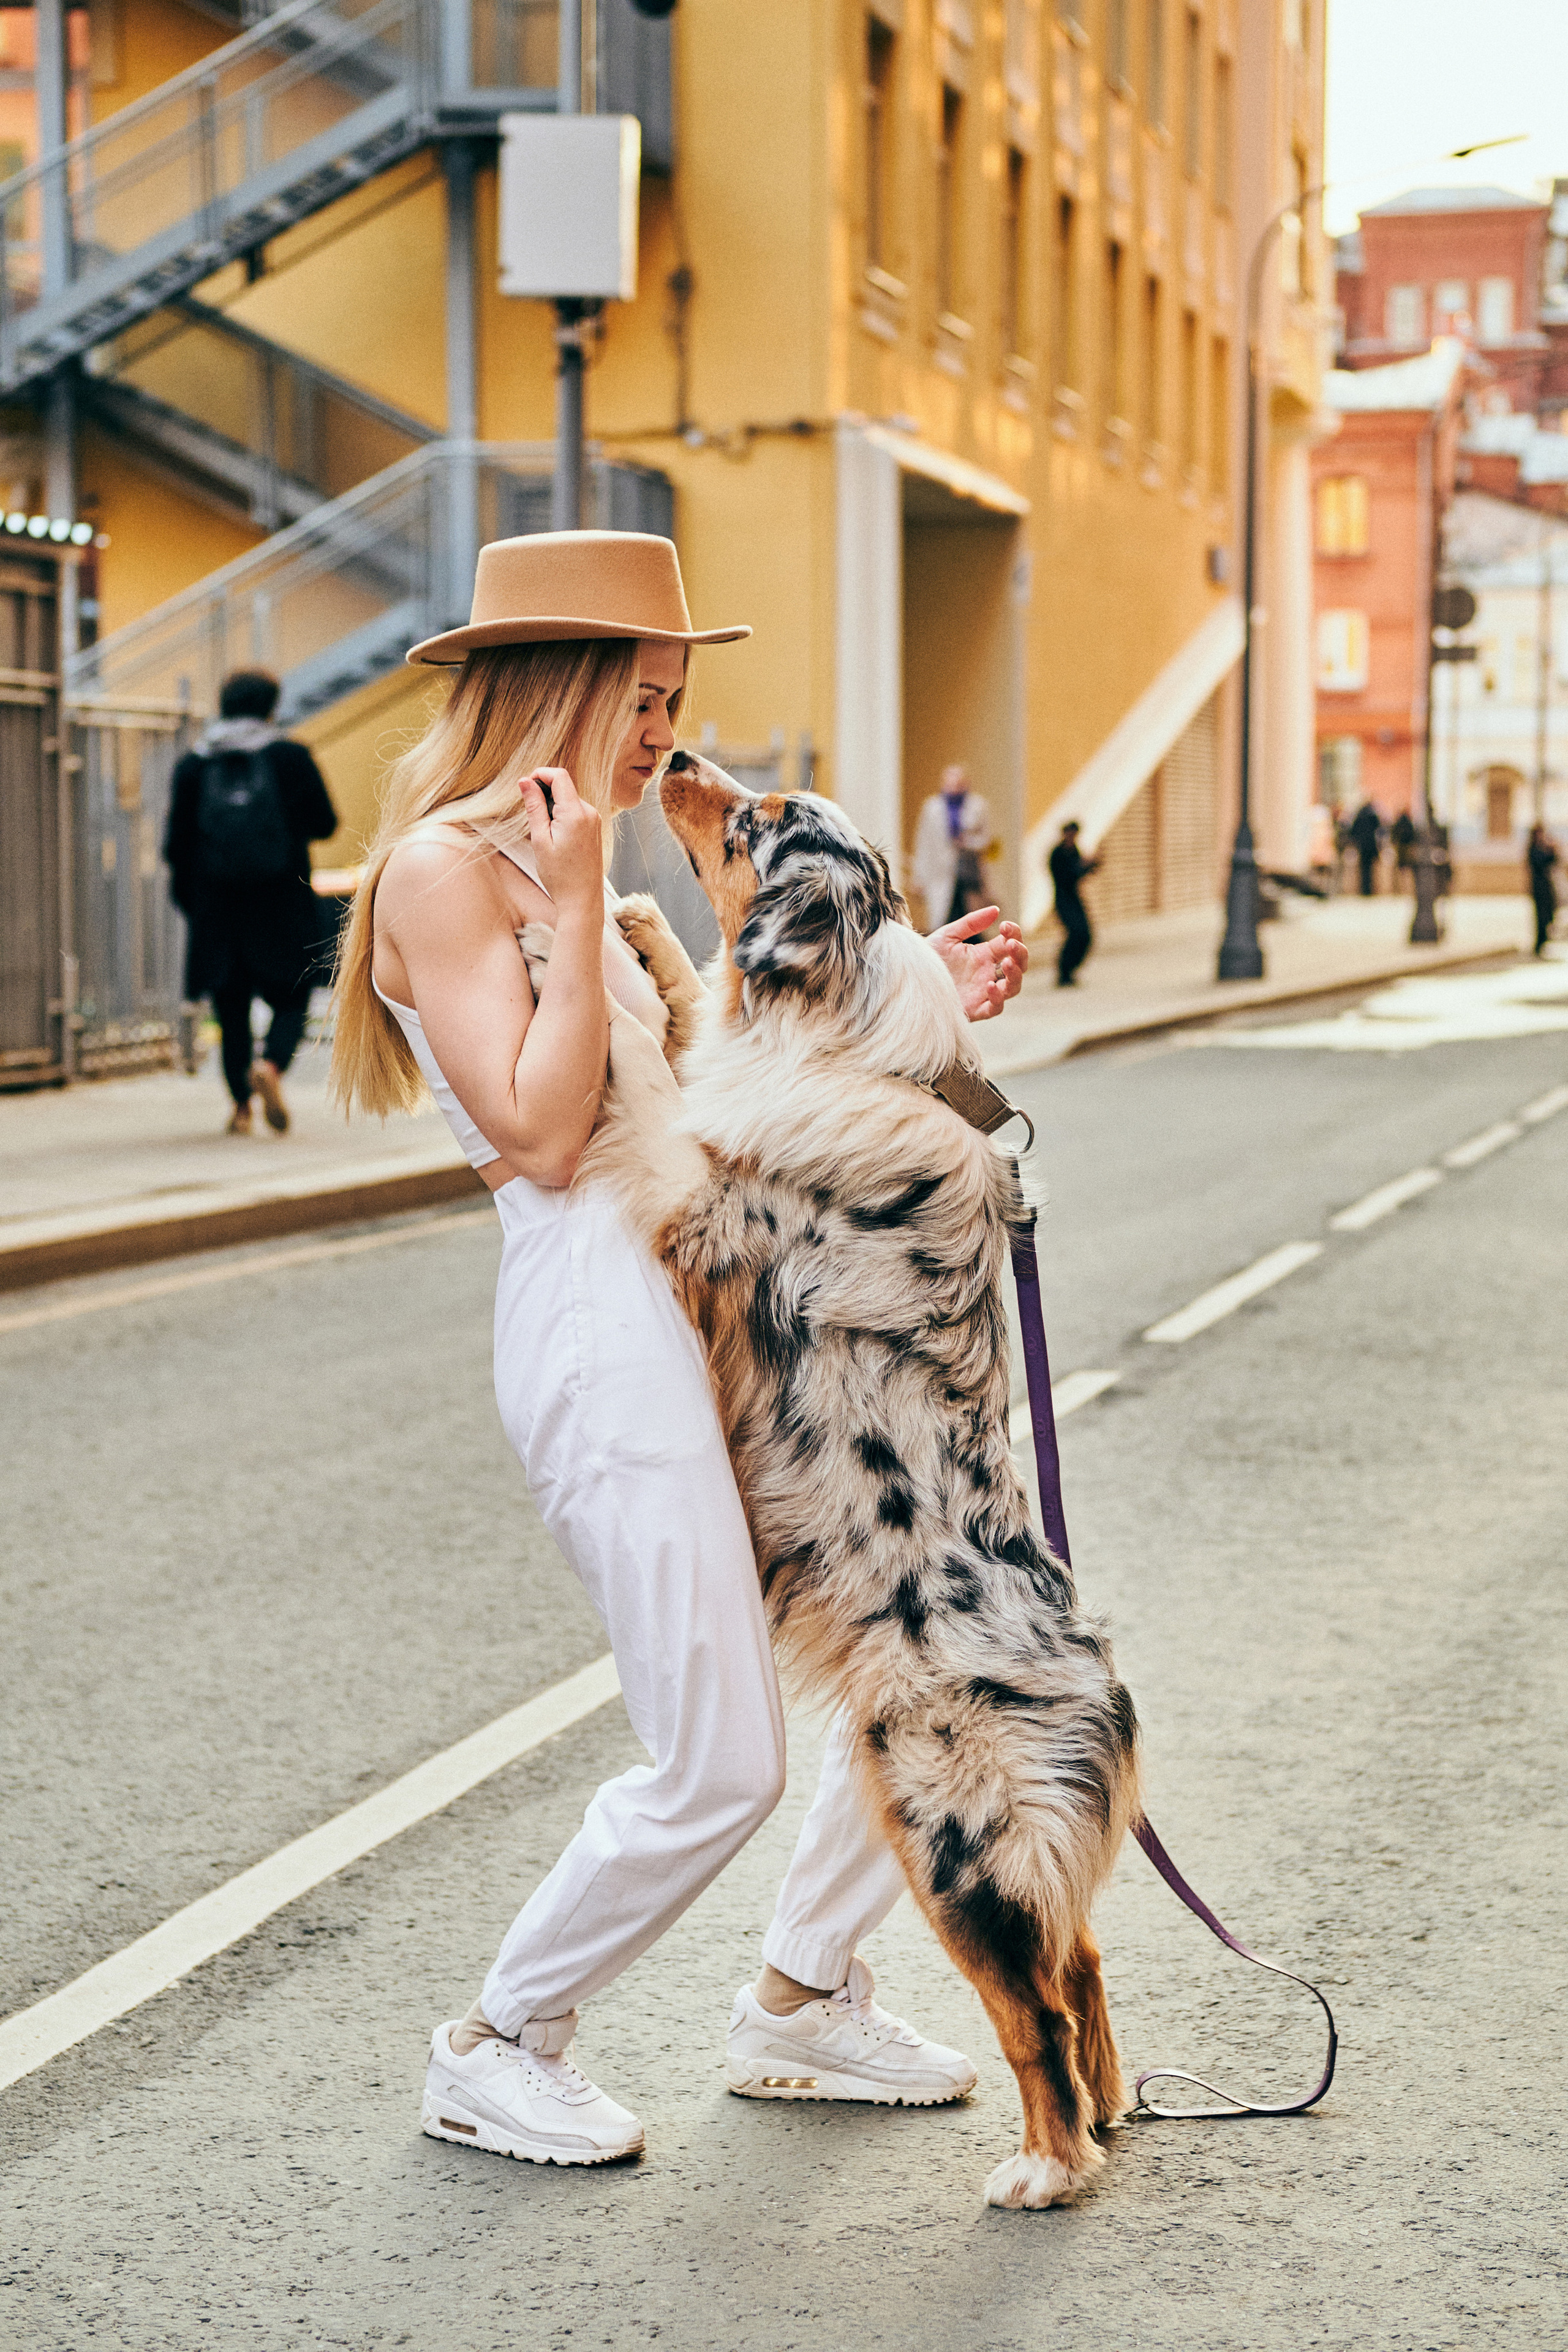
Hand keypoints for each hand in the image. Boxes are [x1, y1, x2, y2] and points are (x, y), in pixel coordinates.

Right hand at [517, 766, 602, 918]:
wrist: (582, 900)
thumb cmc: (559, 875)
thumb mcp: (540, 840)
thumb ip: (534, 807)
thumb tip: (525, 781)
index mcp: (576, 813)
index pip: (559, 776)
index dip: (540, 774)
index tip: (525, 785)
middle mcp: (590, 813)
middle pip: (564, 786)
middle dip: (544, 793)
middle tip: (531, 817)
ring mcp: (595, 820)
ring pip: (568, 799)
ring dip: (552, 807)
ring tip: (544, 833)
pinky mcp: (595, 828)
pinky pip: (575, 811)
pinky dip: (561, 815)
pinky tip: (555, 838)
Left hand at [927, 907, 1028, 1021]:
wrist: (910, 980)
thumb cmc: (929, 958)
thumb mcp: (948, 936)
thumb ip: (971, 923)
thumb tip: (996, 910)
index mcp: (984, 955)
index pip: (1009, 944)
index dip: (1014, 934)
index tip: (1004, 926)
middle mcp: (987, 974)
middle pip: (1018, 966)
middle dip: (1020, 953)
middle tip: (1011, 944)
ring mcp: (983, 992)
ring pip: (1013, 987)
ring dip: (1015, 975)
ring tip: (1006, 962)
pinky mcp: (975, 1009)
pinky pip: (995, 1008)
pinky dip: (997, 998)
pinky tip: (990, 985)